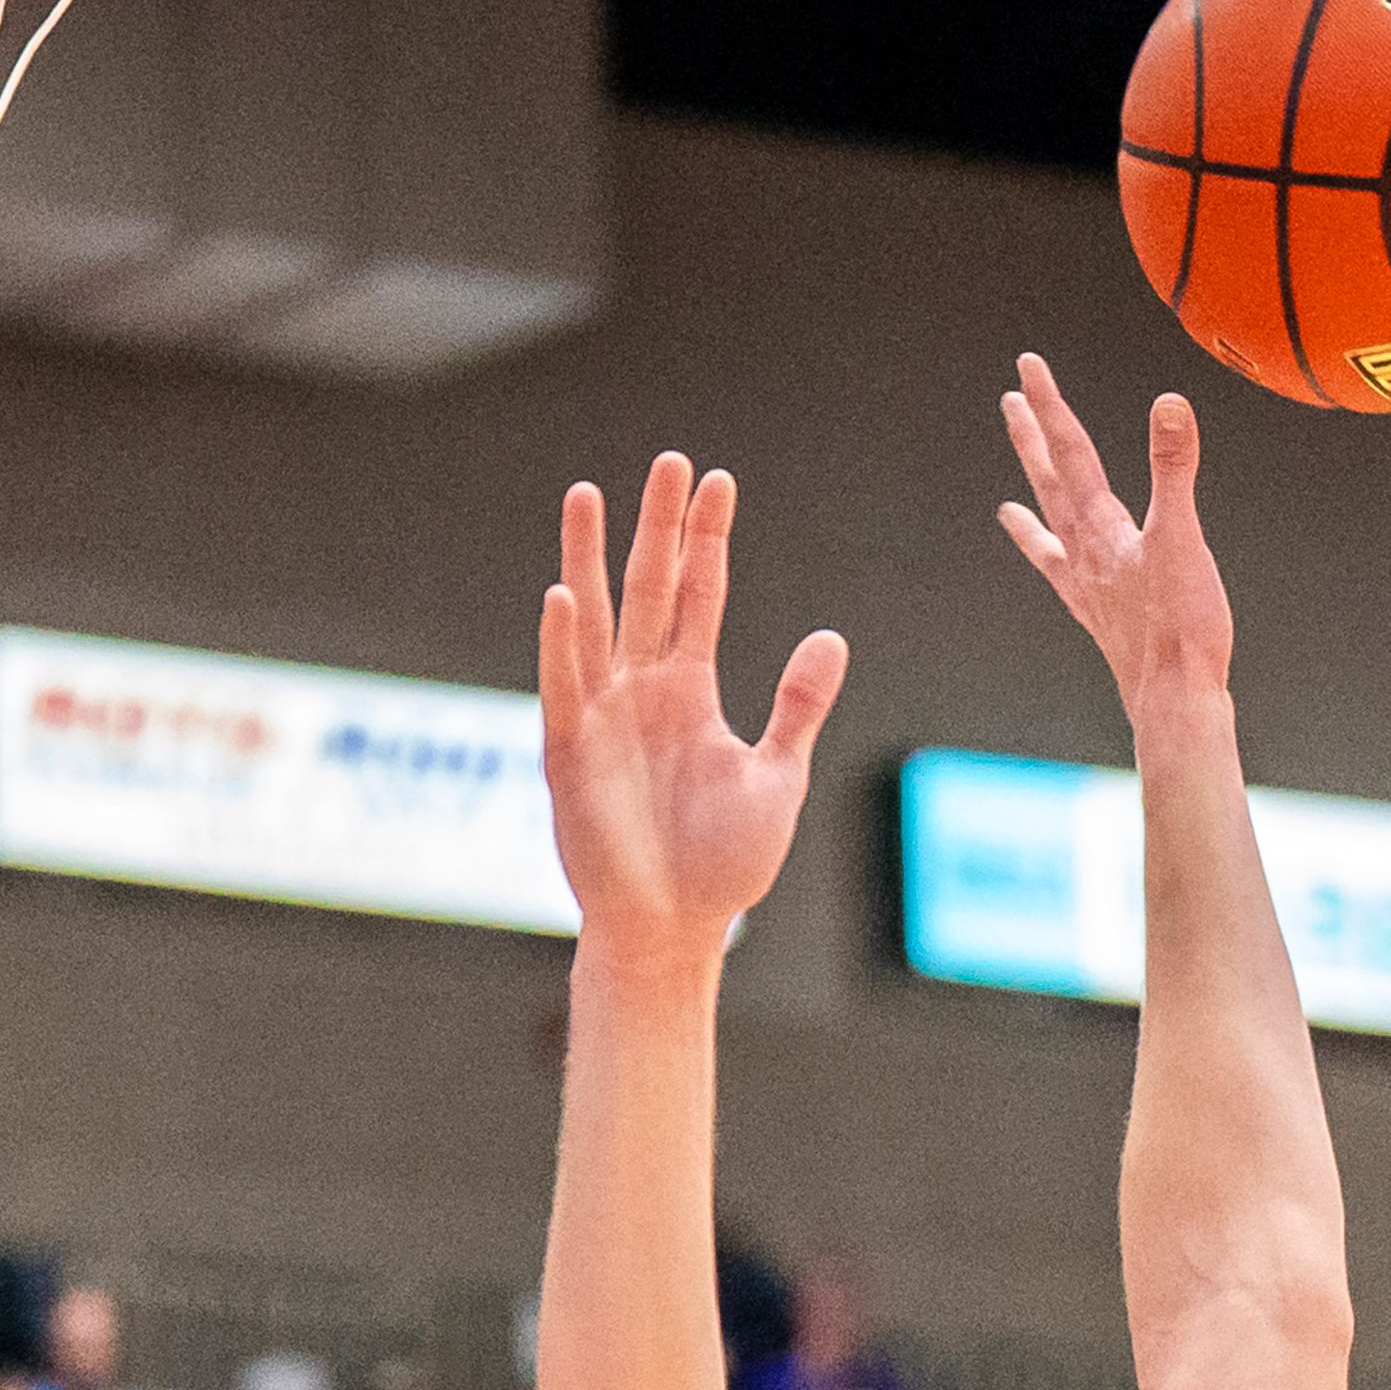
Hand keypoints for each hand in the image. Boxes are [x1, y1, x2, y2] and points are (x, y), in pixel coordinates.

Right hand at [538, 453, 847, 962]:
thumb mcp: (777, 776)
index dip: (708, 539)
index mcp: (690, 691)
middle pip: (649, 588)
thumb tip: (830, 637)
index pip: (700, 595)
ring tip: (588, 493)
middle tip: (668, 460)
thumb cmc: (723, 865)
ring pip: (594, 619)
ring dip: (589, 558)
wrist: (675, 928)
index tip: (718, 479)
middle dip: (658, 525)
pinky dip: (561, 643)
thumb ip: (797, 706)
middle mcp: (642, 690)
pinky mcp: (570, 753)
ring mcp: (602, 716)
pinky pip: (563, 687)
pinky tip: (560, 594)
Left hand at [997, 357, 1232, 706]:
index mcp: (1102, 527)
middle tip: (1011, 402)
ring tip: (1007, 501)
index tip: (1028, 366)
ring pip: (1053, 530)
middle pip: (1052, 483)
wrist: (1173, 701)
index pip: (1071, 451)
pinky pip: (1064, 580)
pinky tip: (1055, 564)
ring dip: (1035, 502)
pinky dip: (1054, 565)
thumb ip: (1173, 469)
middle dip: (1033, 439)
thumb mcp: (1182, 537)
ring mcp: (1089, 587)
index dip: (1051, 405)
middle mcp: (1085, 553)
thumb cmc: (1181, 626)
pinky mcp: (1100, 618)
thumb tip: (1168, 403)